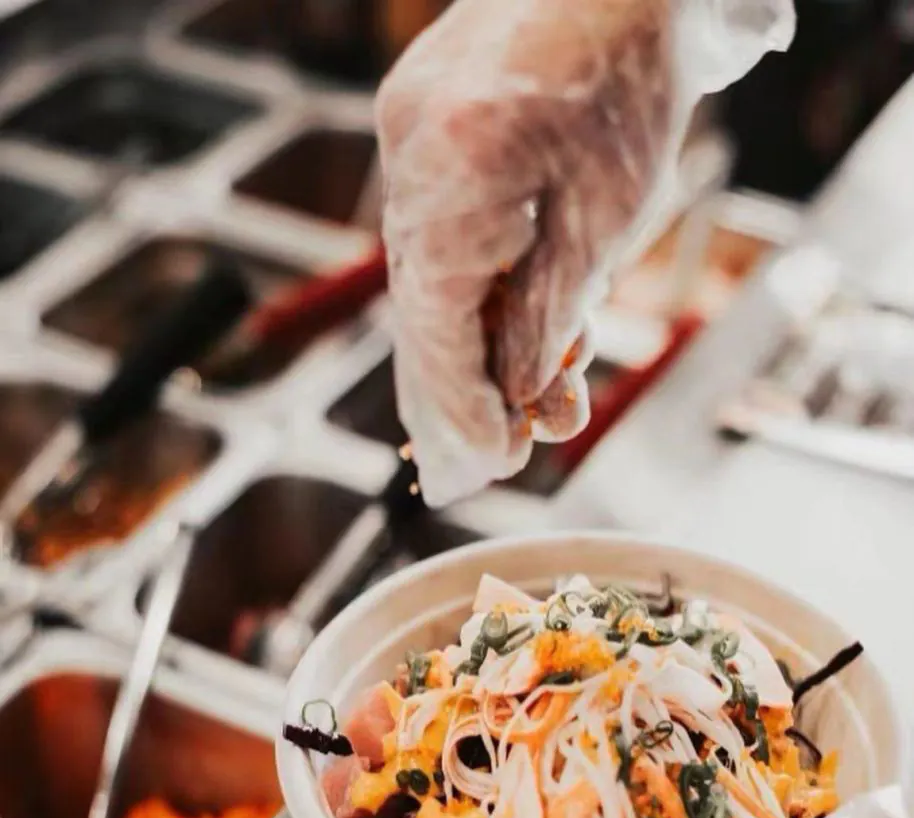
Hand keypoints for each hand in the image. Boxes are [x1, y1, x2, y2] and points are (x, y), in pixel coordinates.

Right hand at [376, 0, 794, 505]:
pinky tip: (517, 310)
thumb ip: (546, 316)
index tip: (492, 458)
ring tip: (541, 382)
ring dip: (480, 332)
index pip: (434, 327)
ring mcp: (405, 130)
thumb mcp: (603, 222)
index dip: (461, 404)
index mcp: (454, 178)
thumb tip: (513, 397)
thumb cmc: (630, 82)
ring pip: (427, 268)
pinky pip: (432, 221)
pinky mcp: (417, 117)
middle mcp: (409, 155)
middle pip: (422, 304)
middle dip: (471, 381)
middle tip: (512, 441)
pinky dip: (473, 275)